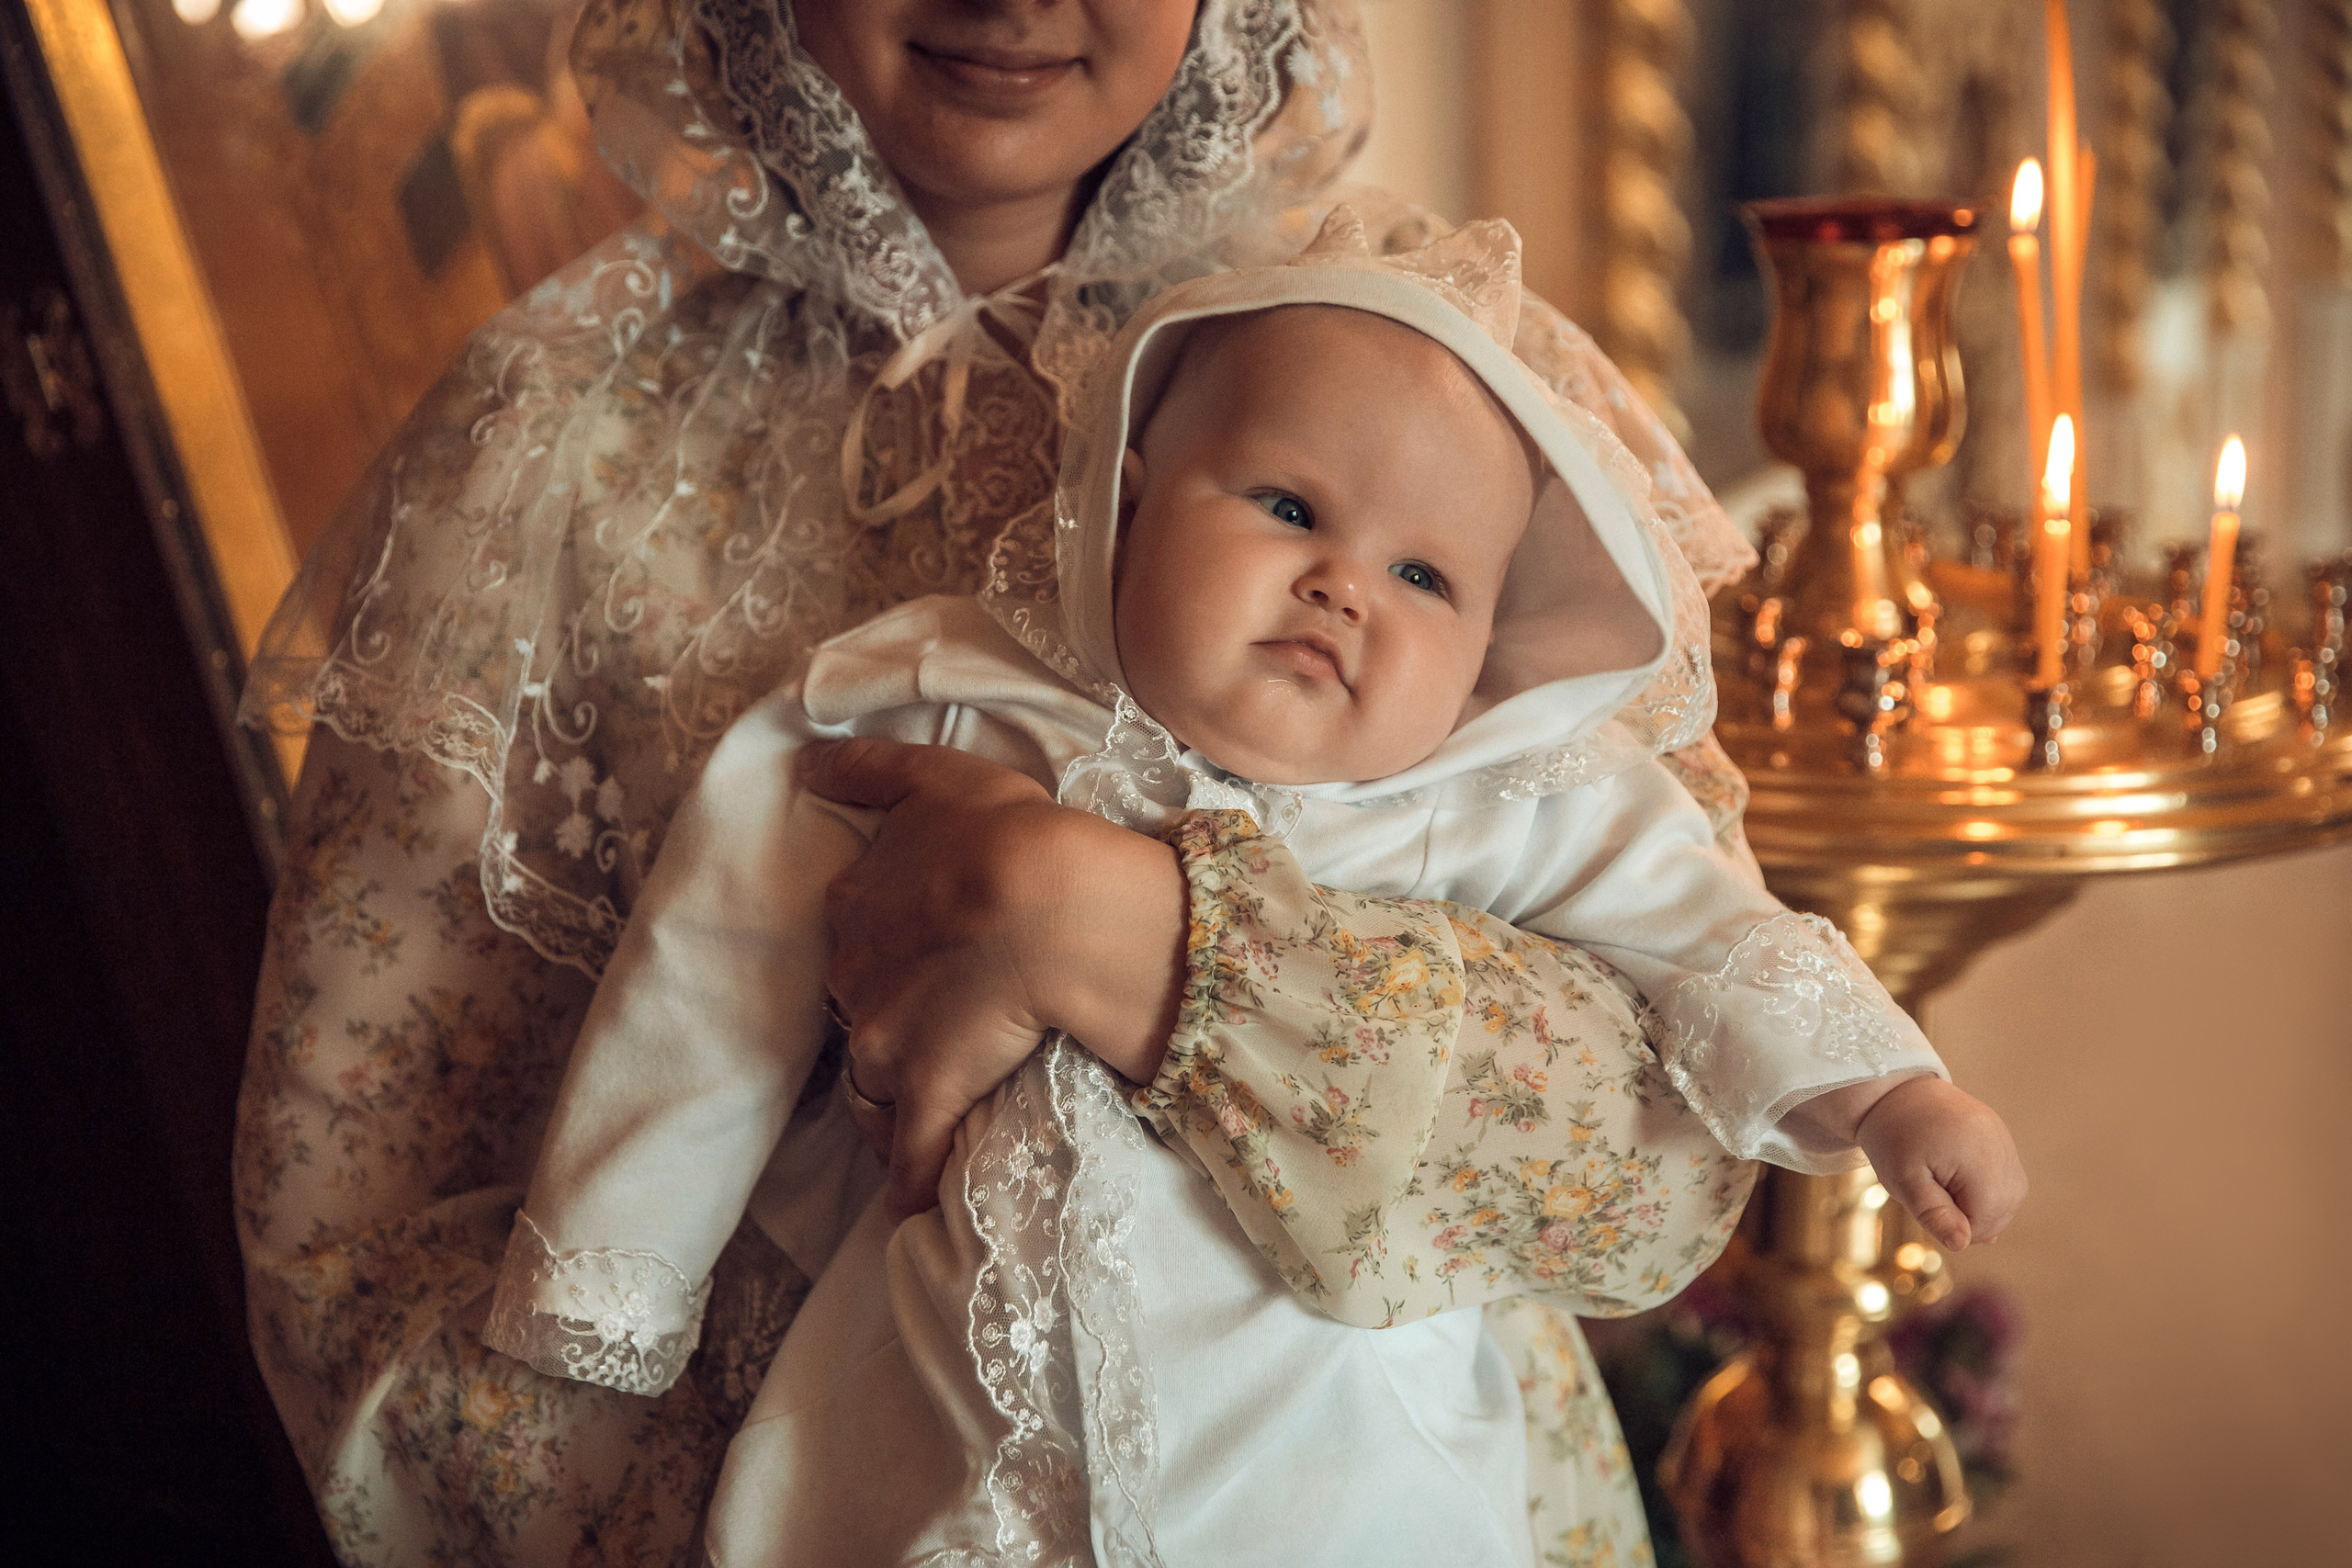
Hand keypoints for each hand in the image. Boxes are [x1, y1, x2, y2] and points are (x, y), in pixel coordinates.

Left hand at [804, 738, 1188, 1214]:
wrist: (1046, 900)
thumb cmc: (1002, 832)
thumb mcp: (934, 775)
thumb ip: (869, 768)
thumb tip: (807, 760)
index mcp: (856, 904)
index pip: (854, 934)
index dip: (885, 945)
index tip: (917, 951)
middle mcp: (855, 975)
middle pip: (856, 1008)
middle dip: (882, 1021)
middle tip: (930, 1024)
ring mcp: (886, 1041)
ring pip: (868, 1085)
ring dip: (884, 1101)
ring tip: (912, 1115)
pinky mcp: (929, 1092)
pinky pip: (912, 1156)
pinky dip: (910, 1182)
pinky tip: (915, 1207)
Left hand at [1850, 1076, 2026, 1251]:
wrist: (1894, 1091)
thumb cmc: (1894, 1138)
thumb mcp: (1903, 1180)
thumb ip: (1934, 1214)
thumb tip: (1963, 1245)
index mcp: (1979, 1159)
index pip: (1985, 1222)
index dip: (1953, 1225)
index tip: (1925, 1202)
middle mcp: (2002, 1149)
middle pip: (2002, 1212)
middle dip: (1967, 1216)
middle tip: (1931, 1190)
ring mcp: (2005, 1141)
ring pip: (2008, 1198)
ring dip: (1978, 1202)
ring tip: (1942, 1181)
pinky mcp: (2001, 1137)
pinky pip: (2005, 1177)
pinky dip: (1984, 1186)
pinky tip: (1957, 1175)